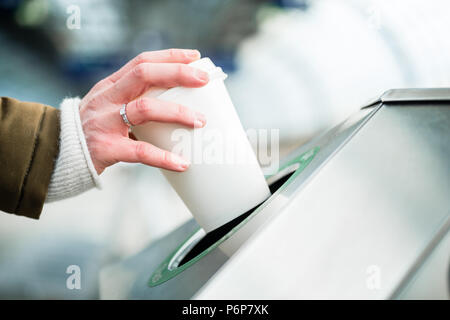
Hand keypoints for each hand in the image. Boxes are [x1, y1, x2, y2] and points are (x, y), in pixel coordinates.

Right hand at [79, 49, 208, 174]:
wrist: (59, 154)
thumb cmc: (93, 130)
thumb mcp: (108, 106)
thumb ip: (134, 100)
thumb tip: (178, 101)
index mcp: (110, 86)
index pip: (142, 62)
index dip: (169, 57)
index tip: (194, 57)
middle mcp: (107, 99)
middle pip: (144, 75)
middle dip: (177, 73)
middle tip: (204, 80)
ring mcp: (104, 122)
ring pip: (145, 108)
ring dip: (177, 112)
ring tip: (200, 121)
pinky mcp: (105, 148)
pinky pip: (139, 151)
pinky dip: (163, 157)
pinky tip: (182, 163)